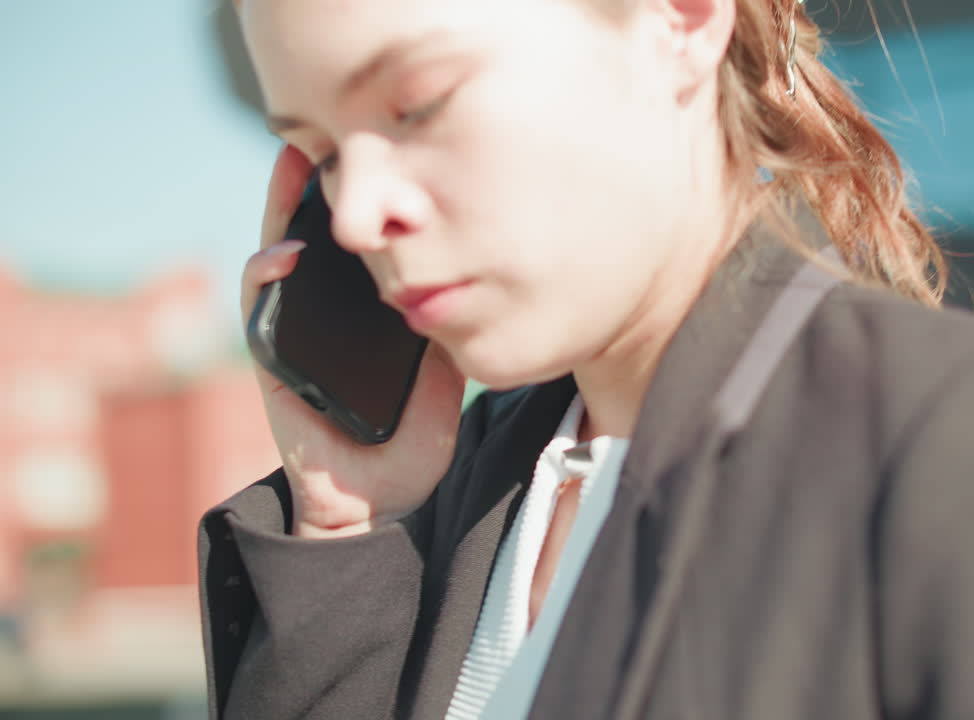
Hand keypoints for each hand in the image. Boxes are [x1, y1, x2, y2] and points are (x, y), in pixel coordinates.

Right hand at [240, 146, 465, 538]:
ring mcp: (291, 332)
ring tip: (294, 164)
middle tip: (323, 134)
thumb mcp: (439, 361)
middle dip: (313, 183)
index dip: (359, 197)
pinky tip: (285, 252)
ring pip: (276, 256)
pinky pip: (258, 309)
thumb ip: (438, 316)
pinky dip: (265, 276)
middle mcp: (321, 312)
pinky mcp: (270, 361)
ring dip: (280, 210)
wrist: (385, 494)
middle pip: (312, 233)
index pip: (354, 240)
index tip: (376, 152)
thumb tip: (461, 268)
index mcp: (359, 308)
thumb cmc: (411, 429)